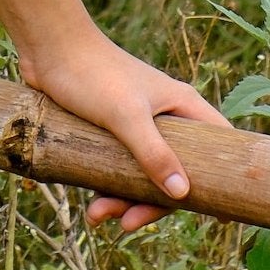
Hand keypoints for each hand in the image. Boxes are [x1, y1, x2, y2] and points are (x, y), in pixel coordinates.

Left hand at [21, 27, 230, 231]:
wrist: (47, 46)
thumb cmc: (92, 73)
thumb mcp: (126, 115)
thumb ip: (154, 153)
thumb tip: (183, 194)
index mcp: (181, 106)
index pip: (217, 145)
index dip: (222, 179)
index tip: (219, 216)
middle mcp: (164, 116)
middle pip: (175, 172)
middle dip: (153, 202)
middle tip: (129, 222)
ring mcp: (137, 124)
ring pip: (143, 175)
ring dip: (123, 200)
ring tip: (98, 215)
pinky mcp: (110, 130)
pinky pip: (117, 169)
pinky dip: (107, 189)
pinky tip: (91, 206)